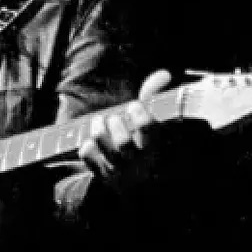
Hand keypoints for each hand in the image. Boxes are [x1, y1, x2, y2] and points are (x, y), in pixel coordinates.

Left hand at [78, 69, 173, 193]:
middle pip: (124, 142)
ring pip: (106, 150)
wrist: (131, 177)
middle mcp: (139, 161)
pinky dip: (87, 148)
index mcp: (154, 146)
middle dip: (115, 124)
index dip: (139, 113)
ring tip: (98, 122)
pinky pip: (89, 158)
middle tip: (113, 117)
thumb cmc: (139, 140)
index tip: (133, 106)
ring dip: (99, 131)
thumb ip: (152, 96)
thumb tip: (164, 74)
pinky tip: (91, 143)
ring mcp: (120, 170)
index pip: (148, 128)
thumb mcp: (147, 121)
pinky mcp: (103, 176)